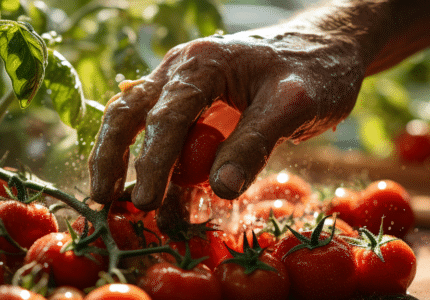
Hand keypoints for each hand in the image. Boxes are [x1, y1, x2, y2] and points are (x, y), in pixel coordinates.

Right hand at [88, 27, 365, 210]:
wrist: (326, 47)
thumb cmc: (314, 70)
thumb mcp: (294, 105)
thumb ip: (255, 143)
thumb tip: (219, 189)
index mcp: (203, 63)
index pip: (167, 115)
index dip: (154, 161)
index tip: (147, 201)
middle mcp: (180, 70)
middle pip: (129, 111)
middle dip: (111, 156)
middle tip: (103, 199)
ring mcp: (181, 85)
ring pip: (133, 119)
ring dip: (118, 158)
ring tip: (109, 198)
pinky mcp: (191, 103)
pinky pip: (160, 131)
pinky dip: (150, 160)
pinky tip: (149, 188)